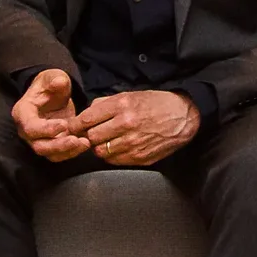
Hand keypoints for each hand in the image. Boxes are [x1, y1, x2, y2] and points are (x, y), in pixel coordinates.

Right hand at [11, 69, 91, 160]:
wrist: (53, 94)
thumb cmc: (49, 84)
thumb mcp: (52, 76)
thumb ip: (55, 79)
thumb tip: (58, 82)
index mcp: (23, 112)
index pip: (30, 127)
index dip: (46, 129)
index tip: (64, 124)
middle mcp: (27, 130)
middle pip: (39, 146)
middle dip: (58, 146)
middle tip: (76, 140)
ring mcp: (38, 140)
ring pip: (49, 154)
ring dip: (67, 151)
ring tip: (85, 143)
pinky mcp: (51, 145)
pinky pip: (59, 154)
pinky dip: (72, 152)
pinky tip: (85, 144)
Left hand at [81, 90, 199, 167]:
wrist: (184, 117)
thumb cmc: (156, 104)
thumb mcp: (130, 95)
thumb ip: (105, 104)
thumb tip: (85, 114)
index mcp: (122, 105)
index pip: (87, 119)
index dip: (75, 125)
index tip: (72, 128)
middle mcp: (126, 124)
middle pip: (91, 137)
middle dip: (89, 136)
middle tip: (91, 134)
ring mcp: (133, 143)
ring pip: (101, 152)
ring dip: (100, 147)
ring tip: (107, 140)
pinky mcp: (140, 157)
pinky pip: (115, 161)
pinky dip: (113, 155)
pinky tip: (119, 147)